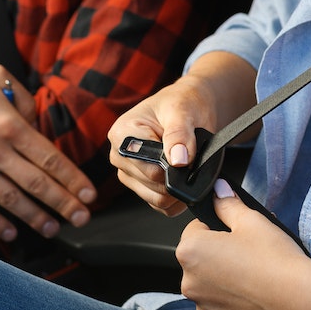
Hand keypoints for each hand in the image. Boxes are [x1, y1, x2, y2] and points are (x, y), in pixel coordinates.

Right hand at [0, 41, 94, 241]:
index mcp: (7, 124)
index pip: (49, 159)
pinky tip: (9, 233)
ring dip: (34, 218)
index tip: (88, 194)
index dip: (72, 179)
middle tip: (81, 218)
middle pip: (36, 184)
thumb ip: (22, 100)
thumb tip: (35, 124)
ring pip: (9, 201)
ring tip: (52, 229)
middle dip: (63, 204)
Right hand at [109, 51, 258, 215]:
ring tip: (187, 164)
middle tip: (190, 155)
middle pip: (152, 184)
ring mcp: (130, 175)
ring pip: (157, 198)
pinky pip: (162, 206)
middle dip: (177, 175)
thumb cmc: (182, 103)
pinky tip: (184, 178)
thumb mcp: (183, 110)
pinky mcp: (142, 188)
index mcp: (122, 134)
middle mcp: (120, 156)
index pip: (146, 165)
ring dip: (178, 188)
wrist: (190, 109)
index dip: (171, 165)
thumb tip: (178, 161)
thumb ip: (179, 133)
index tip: (185, 152)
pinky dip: (178, 198)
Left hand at [176, 182, 310, 309]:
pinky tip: (255, 299)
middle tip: (249, 256)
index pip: (194, 231)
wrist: (301, 303)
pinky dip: (233, 306)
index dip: (217, 229)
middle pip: (200, 262)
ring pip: (210, 288)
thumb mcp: (252, 221)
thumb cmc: (276, 260)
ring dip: (224, 283)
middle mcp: (189, 283)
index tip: (236, 235)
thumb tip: (218, 191)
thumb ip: (228, 204)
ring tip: (254, 279)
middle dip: (218, 257)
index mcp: (190, 251)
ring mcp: (204, 309)